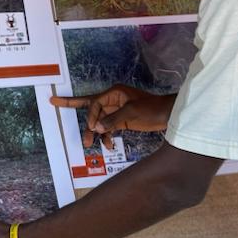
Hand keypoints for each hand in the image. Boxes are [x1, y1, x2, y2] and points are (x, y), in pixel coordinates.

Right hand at [51, 84, 173, 150]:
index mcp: (114, 93)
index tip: (92, 127)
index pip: (95, 103)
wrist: (168, 115)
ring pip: (100, 121)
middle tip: (69, 114)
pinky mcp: (121, 121)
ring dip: (94, 132)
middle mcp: (113, 101)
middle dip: (85, 120)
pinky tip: (107, 144)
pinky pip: (108, 128)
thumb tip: (95, 127)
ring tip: (88, 143)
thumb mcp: (131, 112)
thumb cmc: (151, 109)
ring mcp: (117, 112)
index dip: (91, 115)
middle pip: (93, 110)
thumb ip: (112, 119)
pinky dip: (106, 136)